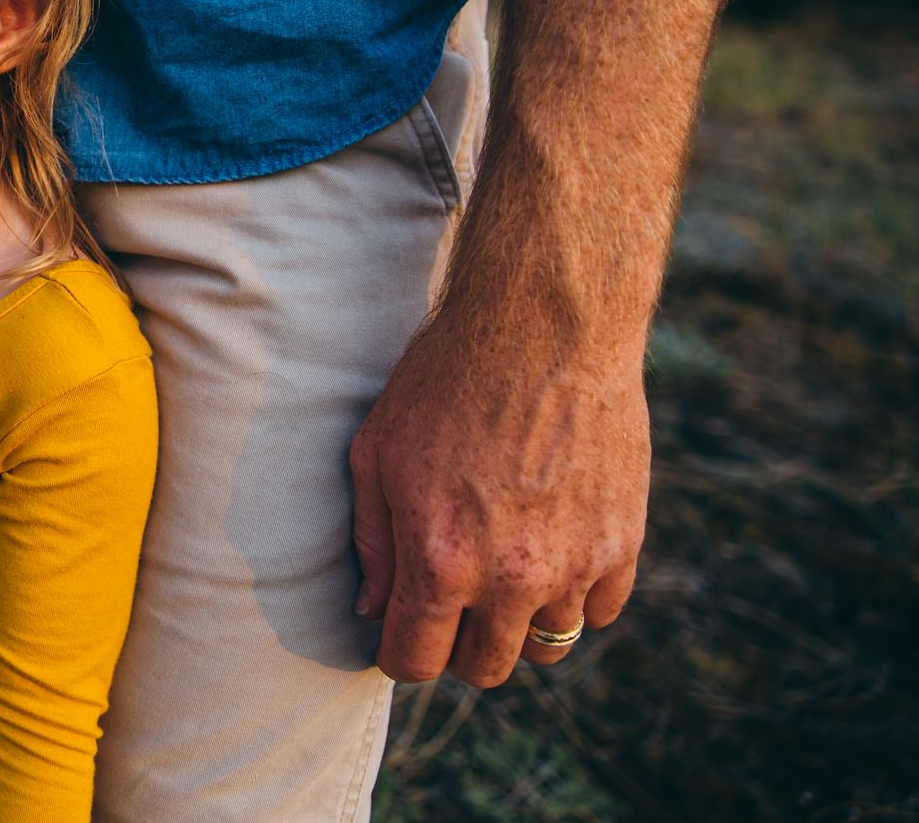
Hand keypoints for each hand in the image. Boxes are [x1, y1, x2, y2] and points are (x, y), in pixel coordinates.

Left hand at [347, 288, 650, 686]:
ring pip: (546, 646)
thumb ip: (374, 543)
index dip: (398, 653)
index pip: (415, 661)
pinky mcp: (623, 544)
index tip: (398, 632)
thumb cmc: (444, 382)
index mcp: (441, 563)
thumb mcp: (376, 452)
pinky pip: (599, 610)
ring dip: (517, 623)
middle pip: (484, 667)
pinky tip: (549, 550)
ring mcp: (574, 566)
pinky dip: (573, 594)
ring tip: (500, 571)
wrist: (543, 328)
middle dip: (456, 646)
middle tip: (447, 602)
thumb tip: (373, 609)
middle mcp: (512, 579)